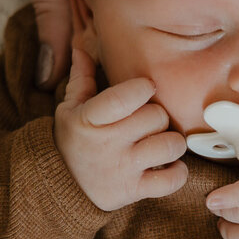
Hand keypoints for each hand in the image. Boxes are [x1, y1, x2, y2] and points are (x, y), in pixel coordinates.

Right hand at [54, 43, 186, 210]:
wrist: (61, 188)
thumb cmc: (73, 143)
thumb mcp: (70, 108)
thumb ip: (82, 78)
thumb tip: (82, 47)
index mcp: (89, 118)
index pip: (126, 96)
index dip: (143, 87)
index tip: (145, 88)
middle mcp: (107, 144)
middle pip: (156, 117)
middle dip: (158, 116)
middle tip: (149, 121)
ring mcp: (122, 170)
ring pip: (170, 145)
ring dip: (172, 143)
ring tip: (160, 142)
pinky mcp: (134, 191)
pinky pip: (173, 179)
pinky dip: (178, 172)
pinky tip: (167, 166)